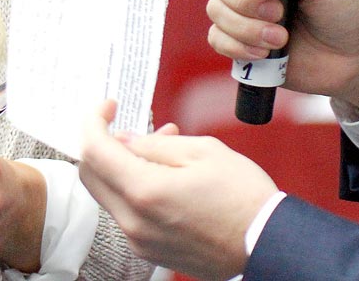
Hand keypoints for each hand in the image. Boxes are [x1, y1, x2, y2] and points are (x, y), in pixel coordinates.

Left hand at [79, 100, 275, 280]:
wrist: (267, 244)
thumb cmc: (243, 197)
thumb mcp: (202, 152)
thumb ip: (154, 145)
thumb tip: (124, 140)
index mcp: (145, 192)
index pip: (94, 151)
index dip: (94, 121)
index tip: (108, 106)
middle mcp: (134, 222)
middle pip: (91, 176)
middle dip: (101, 144)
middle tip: (126, 125)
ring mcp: (140, 241)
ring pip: (108, 194)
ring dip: (122, 166)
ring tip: (163, 147)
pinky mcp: (150, 251)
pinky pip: (127, 213)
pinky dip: (134, 188)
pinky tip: (165, 174)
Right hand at [206, 0, 358, 113]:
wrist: (355, 58)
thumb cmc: (345, 8)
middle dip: (246, 0)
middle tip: (279, 13)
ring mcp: (244, 9)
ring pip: (215, 10)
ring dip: (246, 28)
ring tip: (280, 39)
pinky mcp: (241, 39)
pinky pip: (217, 39)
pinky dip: (238, 47)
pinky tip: (265, 53)